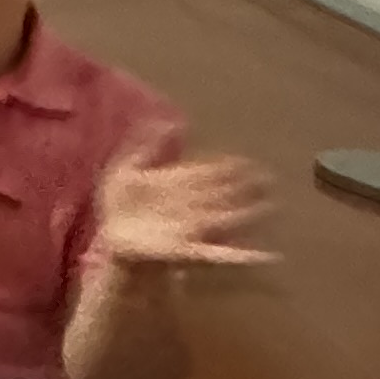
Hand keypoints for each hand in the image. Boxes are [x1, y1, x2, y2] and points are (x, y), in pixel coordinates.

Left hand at [94, 152, 273, 271]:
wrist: (109, 235)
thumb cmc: (119, 202)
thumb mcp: (126, 169)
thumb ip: (145, 145)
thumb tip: (169, 122)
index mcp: (178, 183)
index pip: (209, 172)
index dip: (227, 166)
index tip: (248, 160)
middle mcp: (191, 204)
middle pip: (223, 193)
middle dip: (245, 186)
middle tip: (269, 178)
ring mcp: (192, 227)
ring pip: (225, 218)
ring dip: (247, 214)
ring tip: (270, 207)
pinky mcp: (188, 250)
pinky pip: (220, 254)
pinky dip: (242, 256)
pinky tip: (265, 257)